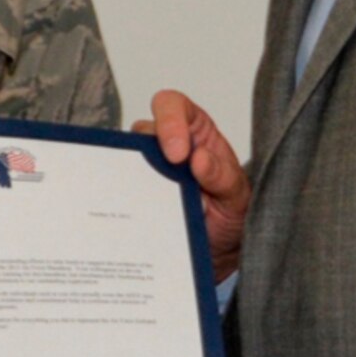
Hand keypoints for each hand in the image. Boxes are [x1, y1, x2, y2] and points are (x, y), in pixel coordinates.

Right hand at [138, 90, 249, 278]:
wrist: (219, 250)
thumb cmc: (230, 213)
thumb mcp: (237, 196)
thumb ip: (223, 177)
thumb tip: (200, 159)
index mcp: (194, 132)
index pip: (173, 106)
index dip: (169, 121)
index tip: (177, 154)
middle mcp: (166, 145)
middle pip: (142, 132)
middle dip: (147, 154)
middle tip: (161, 184)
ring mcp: (147, 171)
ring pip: (125, 162)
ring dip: (134, 180)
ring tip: (151, 206)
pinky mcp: (133, 196)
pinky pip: (119, 191)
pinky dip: (122, 202)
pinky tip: (134, 219)